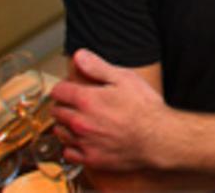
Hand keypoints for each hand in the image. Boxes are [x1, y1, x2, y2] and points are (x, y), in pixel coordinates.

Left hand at [50, 49, 170, 170]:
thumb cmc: (145, 108)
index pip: (58, 91)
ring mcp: (83, 142)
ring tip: (77, 120)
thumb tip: (79, 56)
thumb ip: (98, 67)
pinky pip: (68, 152)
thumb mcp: (125, 78)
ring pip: (59, 132)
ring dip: (65, 125)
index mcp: (86, 100)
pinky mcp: (90, 158)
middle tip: (75, 103)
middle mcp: (80, 121)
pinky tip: (82, 140)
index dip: (63, 86)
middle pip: (56, 111)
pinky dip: (71, 145)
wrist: (158, 138)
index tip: (70, 87)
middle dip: (63, 104)